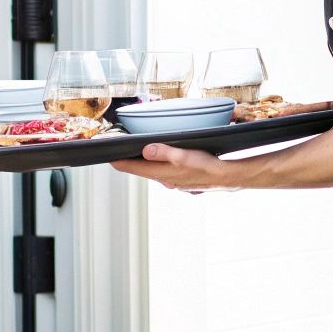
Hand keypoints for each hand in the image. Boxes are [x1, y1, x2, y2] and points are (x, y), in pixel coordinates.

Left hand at [108, 143, 237, 191]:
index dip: (118, 161)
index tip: (107, 156)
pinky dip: (159, 166)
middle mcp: (164, 180)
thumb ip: (163, 152)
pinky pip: (164, 173)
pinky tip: (164, 161)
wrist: (225, 177)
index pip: (132, 168)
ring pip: (153, 172)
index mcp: (161, 173)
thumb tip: (145, 150)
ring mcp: (173, 182)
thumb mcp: (183, 154)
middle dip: (129, 161)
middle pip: (140, 170)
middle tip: (119, 152)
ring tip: (137, 154)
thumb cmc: (206, 165)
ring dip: (144, 164)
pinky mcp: (181, 181)